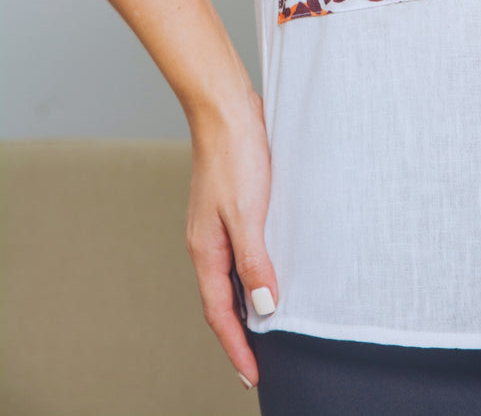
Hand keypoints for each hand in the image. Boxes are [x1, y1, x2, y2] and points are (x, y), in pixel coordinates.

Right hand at [185, 89, 277, 388]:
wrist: (226, 110)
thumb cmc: (234, 155)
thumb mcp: (247, 213)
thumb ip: (254, 262)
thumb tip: (263, 307)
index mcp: (205, 248)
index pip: (219, 312)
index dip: (236, 347)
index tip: (254, 376)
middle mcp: (207, 242)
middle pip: (220, 300)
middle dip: (238, 335)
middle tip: (259, 364)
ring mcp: (218, 225)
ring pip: (230, 277)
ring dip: (245, 306)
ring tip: (265, 330)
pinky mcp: (232, 209)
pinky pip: (240, 254)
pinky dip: (252, 275)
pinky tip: (269, 273)